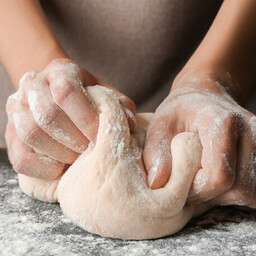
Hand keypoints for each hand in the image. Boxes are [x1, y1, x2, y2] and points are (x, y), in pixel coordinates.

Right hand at [6, 58, 135, 179]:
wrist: (57, 95)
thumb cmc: (87, 98)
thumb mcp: (105, 94)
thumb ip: (120, 106)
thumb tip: (130, 124)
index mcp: (60, 71)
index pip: (67, 91)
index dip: (86, 117)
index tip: (99, 135)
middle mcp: (33, 84)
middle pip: (48, 114)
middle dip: (74, 138)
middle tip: (89, 149)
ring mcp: (17, 107)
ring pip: (32, 134)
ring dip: (59, 152)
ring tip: (77, 158)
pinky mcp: (11, 132)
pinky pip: (20, 156)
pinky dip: (41, 167)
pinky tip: (60, 167)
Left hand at [143, 71, 255, 207]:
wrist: (203, 96)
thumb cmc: (179, 111)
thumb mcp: (159, 126)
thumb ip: (156, 153)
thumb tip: (156, 184)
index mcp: (222, 123)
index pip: (219, 176)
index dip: (198, 191)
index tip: (181, 186)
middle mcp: (250, 131)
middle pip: (240, 188)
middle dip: (211, 196)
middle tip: (191, 185)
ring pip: (252, 192)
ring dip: (225, 197)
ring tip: (204, 181)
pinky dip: (236, 192)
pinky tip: (218, 181)